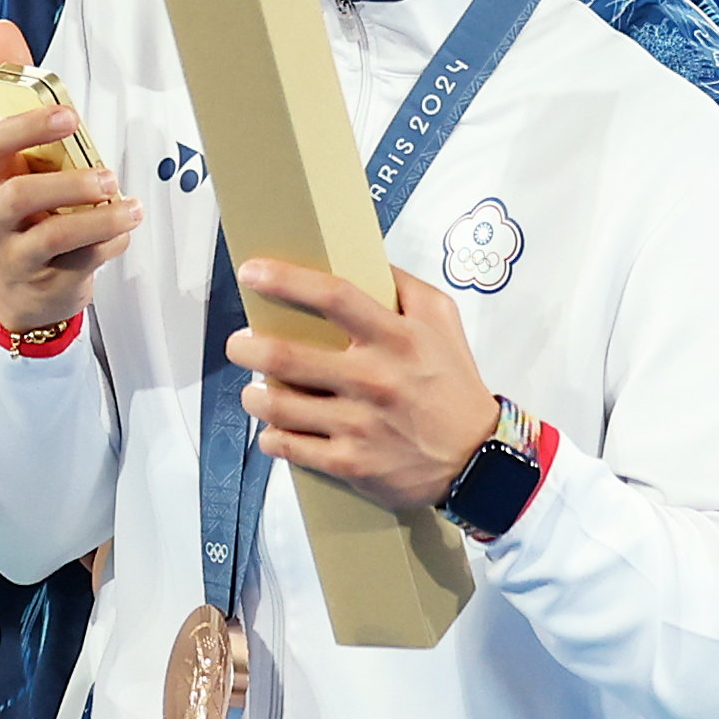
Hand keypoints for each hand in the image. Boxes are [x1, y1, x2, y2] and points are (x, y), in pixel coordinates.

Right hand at [0, 18, 138, 338]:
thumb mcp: (24, 151)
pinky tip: (124, 231)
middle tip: (107, 175)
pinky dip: (109, 244)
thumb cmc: (29, 203)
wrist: (25, 284)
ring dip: (96, 220)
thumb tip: (0, 27)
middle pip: (16, 197)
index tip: (68, 114)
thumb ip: (18, 90)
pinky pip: (81, 262)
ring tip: (130, 207)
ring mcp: (15, 251)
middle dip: (65, 183)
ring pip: (50, 237)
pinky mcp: (44, 280)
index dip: (25, 128)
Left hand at [225, 254, 498, 510]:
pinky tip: (273, 429)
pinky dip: (271, 437)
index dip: (284, 280)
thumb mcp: (443, 321)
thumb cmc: (454, 382)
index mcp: (396, 338)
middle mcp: (374, 379)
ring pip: (276, 406)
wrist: (479, 459)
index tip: (251, 272)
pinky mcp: (350, 463)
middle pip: (285, 357)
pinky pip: (287, 446)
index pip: (333, 296)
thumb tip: (361, 255)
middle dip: (246, 347)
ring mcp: (359, 425)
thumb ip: (403, 285)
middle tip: (239, 343)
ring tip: (252, 390)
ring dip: (252, 396)